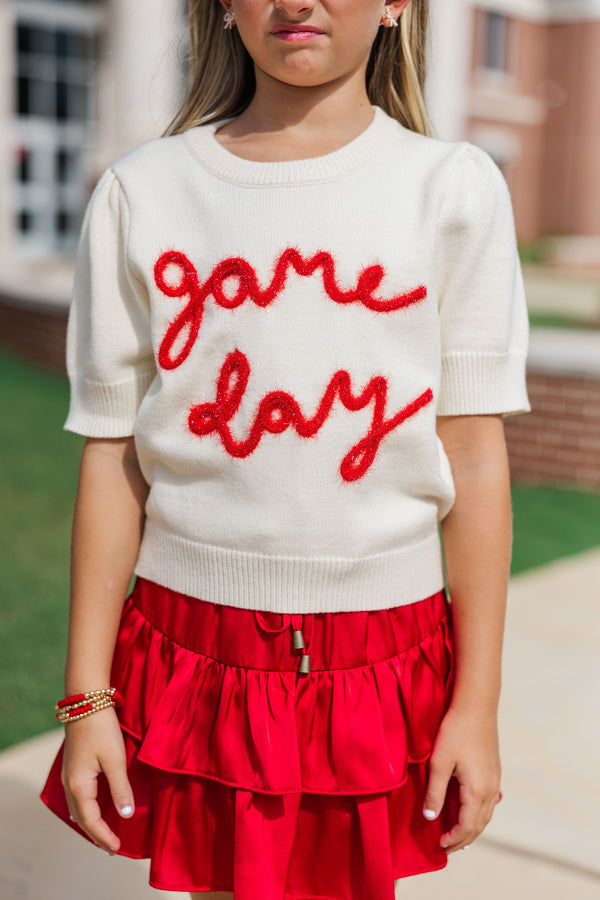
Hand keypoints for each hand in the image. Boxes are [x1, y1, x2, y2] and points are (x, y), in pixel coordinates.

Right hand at [61, 707, 134, 853]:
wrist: (86, 702)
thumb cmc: (102, 729)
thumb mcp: (115, 760)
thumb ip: (121, 788)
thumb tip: (126, 815)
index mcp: (79, 786)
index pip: (91, 821)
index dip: (104, 836)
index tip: (117, 848)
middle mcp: (70, 784)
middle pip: (81, 818)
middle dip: (96, 834)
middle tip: (111, 848)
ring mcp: (69, 775)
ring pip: (78, 808)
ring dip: (90, 823)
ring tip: (103, 834)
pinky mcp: (74, 767)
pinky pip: (78, 797)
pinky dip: (87, 809)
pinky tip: (95, 809)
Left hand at [423, 705, 500, 852]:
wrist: (476, 706)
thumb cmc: (455, 731)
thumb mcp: (439, 763)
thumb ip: (434, 792)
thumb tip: (430, 817)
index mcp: (477, 790)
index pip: (467, 826)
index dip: (454, 839)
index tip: (440, 846)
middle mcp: (491, 789)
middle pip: (479, 824)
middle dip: (463, 839)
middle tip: (448, 848)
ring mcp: (495, 780)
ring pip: (486, 814)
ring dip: (472, 827)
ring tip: (458, 835)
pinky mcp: (494, 770)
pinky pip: (489, 801)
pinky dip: (478, 813)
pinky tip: (470, 811)